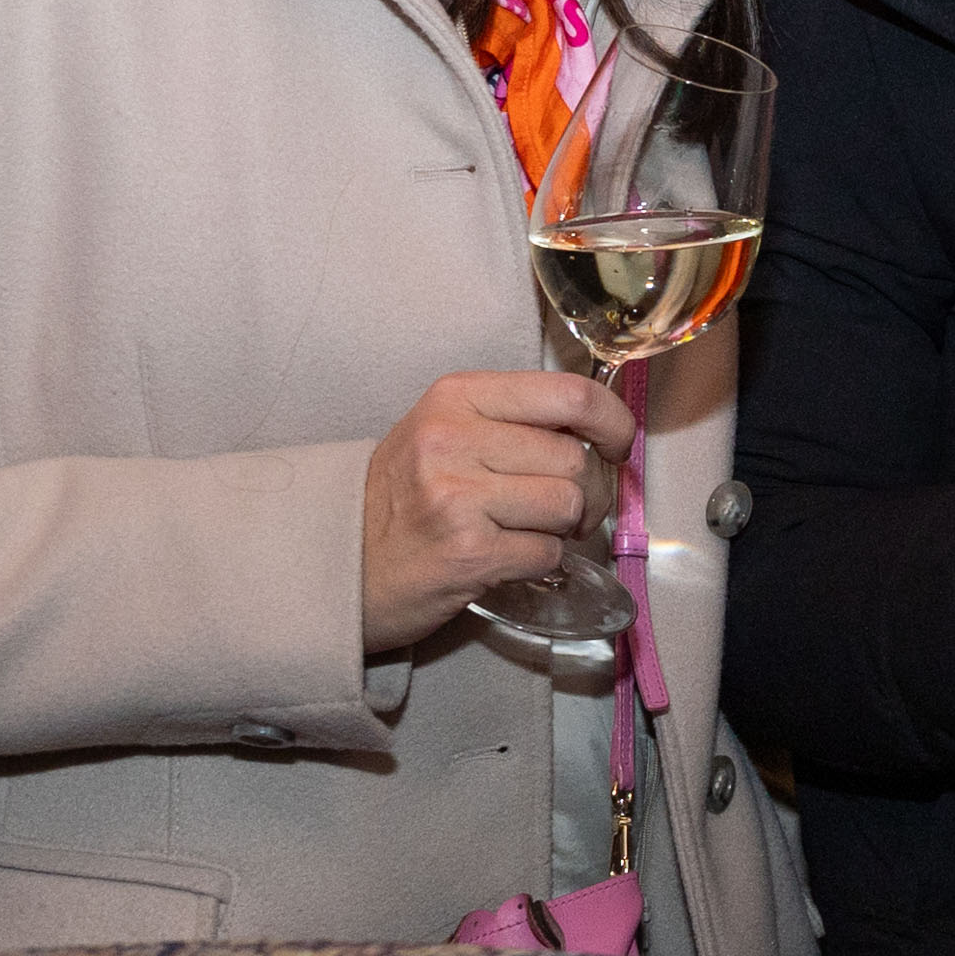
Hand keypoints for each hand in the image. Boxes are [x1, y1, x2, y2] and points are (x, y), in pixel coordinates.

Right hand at [360, 370, 635, 651]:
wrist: (335, 560)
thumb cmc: (402, 496)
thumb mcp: (445, 431)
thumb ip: (513, 420)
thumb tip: (600, 431)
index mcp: (458, 397)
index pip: (570, 395)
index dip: (613, 421)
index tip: (619, 444)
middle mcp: (454, 439)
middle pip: (575, 458)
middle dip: (591, 489)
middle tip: (572, 507)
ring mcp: (458, 497)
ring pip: (568, 505)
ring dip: (566, 528)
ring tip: (535, 531)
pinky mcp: (467, 552)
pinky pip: (547, 553)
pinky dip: (542, 561)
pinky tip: (510, 556)